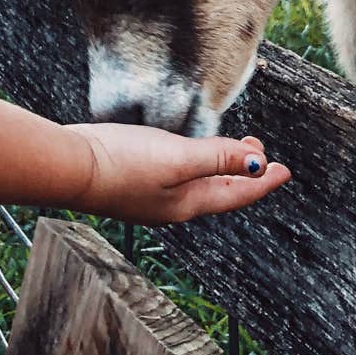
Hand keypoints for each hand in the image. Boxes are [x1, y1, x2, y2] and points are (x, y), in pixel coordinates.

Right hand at [69, 126, 289, 222]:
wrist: (71, 168)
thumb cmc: (123, 165)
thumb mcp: (178, 158)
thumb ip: (217, 158)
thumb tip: (256, 164)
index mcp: (188, 204)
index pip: (236, 195)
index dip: (262, 181)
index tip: (284, 170)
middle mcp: (172, 206)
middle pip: (219, 190)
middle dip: (242, 171)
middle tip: (260, 150)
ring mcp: (151, 195)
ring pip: (198, 182)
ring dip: (219, 166)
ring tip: (231, 149)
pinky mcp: (133, 181)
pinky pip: (177, 175)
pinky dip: (195, 163)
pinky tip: (186, 151)